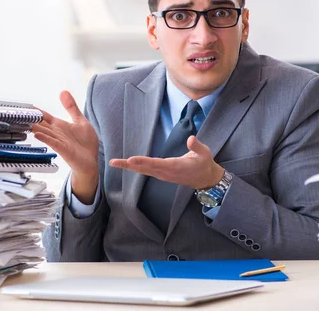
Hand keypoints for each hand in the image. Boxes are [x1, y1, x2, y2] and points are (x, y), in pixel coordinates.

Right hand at [32, 91, 99, 203]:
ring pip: (44, 132)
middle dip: (31, 119)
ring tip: (25, 122)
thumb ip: (71, 107)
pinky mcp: (63, 149)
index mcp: (59, 125)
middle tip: (19, 114)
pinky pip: (52, 142)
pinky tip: (37, 135)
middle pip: (40, 124)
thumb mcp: (80, 120)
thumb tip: (63, 91)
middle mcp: (56, 133)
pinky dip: (44, 138)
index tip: (25, 106)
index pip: (44, 116)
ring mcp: (59, 141)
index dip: (36, 111)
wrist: (92, 160)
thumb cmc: (85, 143)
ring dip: (35, 127)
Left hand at [109, 136, 223, 189]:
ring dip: (128, 167)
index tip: (131, 160)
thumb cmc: (204, 163)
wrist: (204, 179)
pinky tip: (125, 165)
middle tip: (114, 162)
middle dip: (128, 166)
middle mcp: (166, 172)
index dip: (143, 162)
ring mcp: (162, 175)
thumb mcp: (205, 154)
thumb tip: (191, 139)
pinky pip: (145, 171)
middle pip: (144, 169)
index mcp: (175, 167)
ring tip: (114, 163)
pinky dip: (134, 168)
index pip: (156, 164)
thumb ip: (197, 146)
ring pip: (143, 171)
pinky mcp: (161, 174)